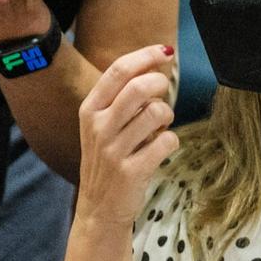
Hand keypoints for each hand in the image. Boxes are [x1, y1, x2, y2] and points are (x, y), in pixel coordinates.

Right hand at [76, 44, 179, 225]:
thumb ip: (123, 98)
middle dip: (161, 84)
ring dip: (167, 115)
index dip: (145, 56)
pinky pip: (167, 141)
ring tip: (160, 126)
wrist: (98, 208)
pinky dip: (171, 141)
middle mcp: (98, 127)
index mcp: (89, 110)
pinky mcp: (131, 171)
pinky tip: (160, 148)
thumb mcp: (102, 126)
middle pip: (139, 87)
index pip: (118, 71)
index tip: (164, 51)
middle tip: (163, 93)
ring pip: (157, 112)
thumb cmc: (107, 160)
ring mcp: (113, 150)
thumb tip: (156, 66)